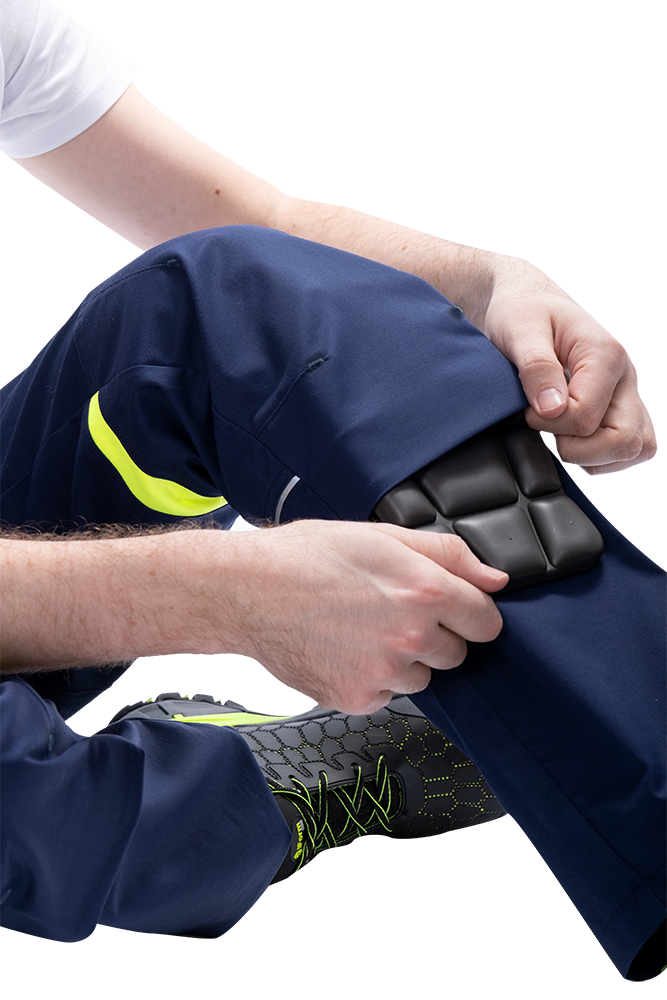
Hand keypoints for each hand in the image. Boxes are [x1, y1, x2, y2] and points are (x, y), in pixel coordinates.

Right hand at [231, 520, 507, 713]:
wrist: (244, 591)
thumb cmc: (306, 556)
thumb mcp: (381, 535)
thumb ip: (449, 554)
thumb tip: (495, 578)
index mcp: (425, 590)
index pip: (486, 621)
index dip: (471, 612)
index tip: (456, 609)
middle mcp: (411, 636)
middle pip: (456, 654)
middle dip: (435, 636)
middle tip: (390, 611)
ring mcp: (383, 672)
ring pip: (420, 678)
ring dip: (402, 659)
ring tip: (358, 629)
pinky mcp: (356, 698)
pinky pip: (384, 695)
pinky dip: (370, 678)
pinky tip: (341, 650)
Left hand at [483, 261, 655, 472]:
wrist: (527, 304)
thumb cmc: (523, 312)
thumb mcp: (520, 331)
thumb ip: (536, 368)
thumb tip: (552, 409)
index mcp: (605, 355)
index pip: (586, 417)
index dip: (550, 423)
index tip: (527, 410)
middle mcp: (623, 377)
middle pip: (623, 439)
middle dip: (579, 449)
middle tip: (547, 432)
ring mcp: (624, 395)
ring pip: (632, 447)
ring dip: (592, 455)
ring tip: (559, 435)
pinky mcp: (617, 408)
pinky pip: (627, 447)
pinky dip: (600, 455)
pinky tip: (571, 440)